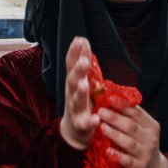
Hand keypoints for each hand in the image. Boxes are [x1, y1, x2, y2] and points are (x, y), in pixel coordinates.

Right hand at [59, 36, 97, 150]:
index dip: (74, 53)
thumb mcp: (80, 79)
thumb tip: (80, 39)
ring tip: (84, 85)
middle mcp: (71, 93)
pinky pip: (84, 122)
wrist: (73, 129)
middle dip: (77, 71)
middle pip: (72, 80)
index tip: (79, 40)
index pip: (72, 65)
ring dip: (80, 92)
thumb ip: (81, 61)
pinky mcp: (80, 124)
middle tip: (83, 62)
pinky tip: (95, 119)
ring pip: (76, 100)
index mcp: (73, 82)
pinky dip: (89, 121)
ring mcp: (75, 109)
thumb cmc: (80, 100)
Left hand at [98, 105, 167, 167]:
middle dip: (115, 118)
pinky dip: (117, 156)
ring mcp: (145, 153)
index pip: (136, 112)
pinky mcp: (138, 167)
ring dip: (115, 134)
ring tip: (102, 127)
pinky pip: (127, 161)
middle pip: (131, 126)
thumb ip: (128, 116)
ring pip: (129, 142)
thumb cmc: (140, 143)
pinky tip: (107, 151)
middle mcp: (150, 138)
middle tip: (100, 112)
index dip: (122, 105)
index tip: (109, 98)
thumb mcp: (140, 129)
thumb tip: (109, 97)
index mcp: (150, 125)